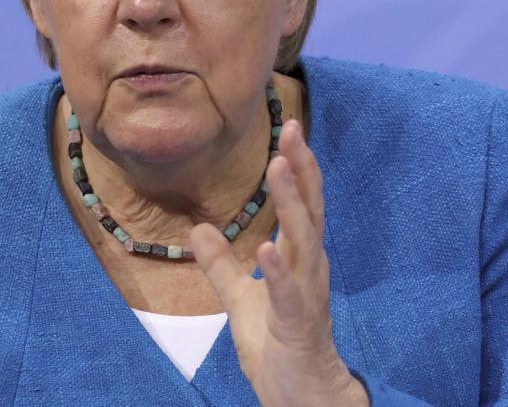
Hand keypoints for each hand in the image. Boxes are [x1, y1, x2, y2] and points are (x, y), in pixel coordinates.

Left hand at [190, 120, 367, 406]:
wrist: (300, 398)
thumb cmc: (278, 346)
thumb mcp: (241, 299)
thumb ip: (220, 265)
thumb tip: (198, 229)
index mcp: (298, 259)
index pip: (300, 204)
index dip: (296, 166)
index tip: (288, 127)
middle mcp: (309, 270)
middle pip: (308, 210)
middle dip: (301, 168)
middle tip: (292, 127)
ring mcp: (306, 296)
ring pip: (302, 241)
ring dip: (291, 203)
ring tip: (279, 166)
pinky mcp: (296, 325)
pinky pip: (288, 294)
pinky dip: (278, 270)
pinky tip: (266, 247)